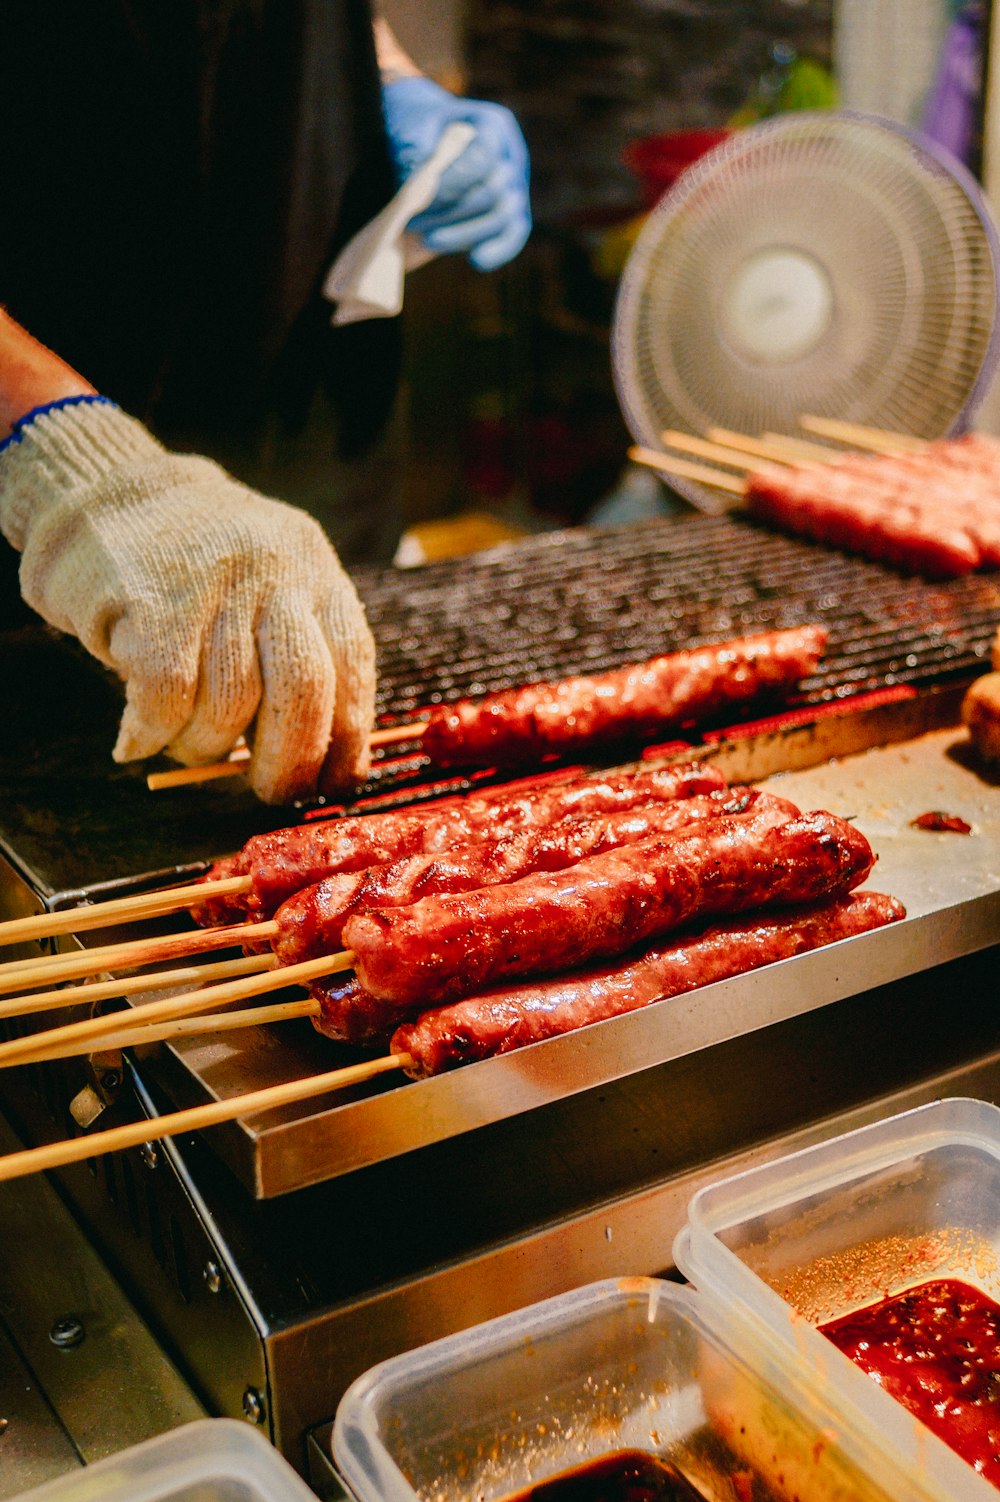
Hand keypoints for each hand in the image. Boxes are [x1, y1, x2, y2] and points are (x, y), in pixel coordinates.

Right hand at [0, 400, 375, 802]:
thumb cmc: (198, 568)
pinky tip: (137, 740)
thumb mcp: (273, 586)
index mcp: (319, 576)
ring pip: (229, 704)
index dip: (347, 741)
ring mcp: (217, 585)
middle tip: (265, 790)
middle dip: (287, 763)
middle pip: (302, 693)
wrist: (108, 491)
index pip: (354, 669)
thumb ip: (301, 654)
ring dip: (206, 748)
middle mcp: (278, 574)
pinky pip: (165, 698)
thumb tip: (319, 761)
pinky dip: (153, 735)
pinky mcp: (154, 603)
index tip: (329, 783)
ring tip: (186, 747)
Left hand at [382, 76, 530, 270]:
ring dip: (464, 234)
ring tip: (428, 241)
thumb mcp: (409, 125)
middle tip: (412, 224)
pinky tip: (476, 261)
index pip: (482, 158)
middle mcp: (511, 156)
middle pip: (493, 191)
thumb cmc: (417, 127)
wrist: (425, 138)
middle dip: (451, 212)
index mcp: (492, 125)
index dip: (452, 182)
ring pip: (502, 217)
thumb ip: (413, 147)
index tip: (416, 198)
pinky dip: (497, 251)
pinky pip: (512, 236)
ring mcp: (515, 186)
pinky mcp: (512, 215)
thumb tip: (416, 181)